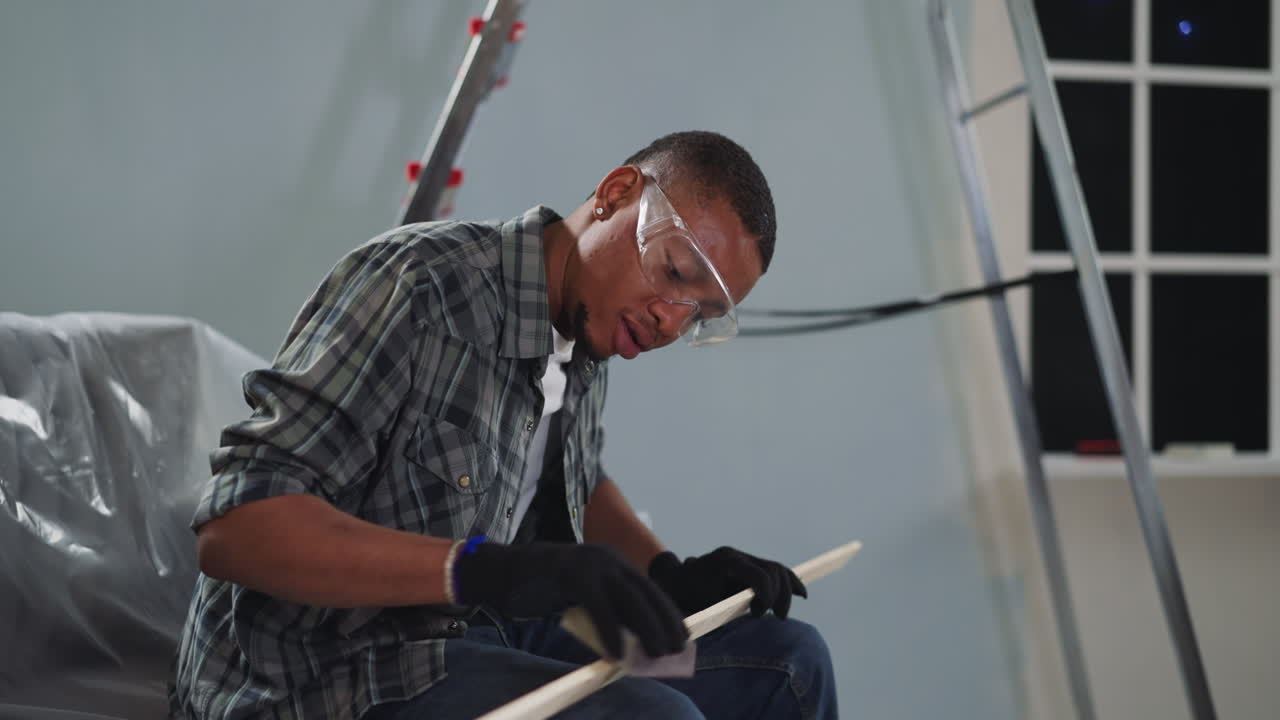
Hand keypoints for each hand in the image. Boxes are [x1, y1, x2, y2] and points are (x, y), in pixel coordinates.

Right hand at [455, 542, 688, 657]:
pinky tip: (618, 654)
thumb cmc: (544, 588)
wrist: (504, 573)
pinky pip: (600, 608)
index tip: (684, 635)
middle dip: (664, 623)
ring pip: (629, 599)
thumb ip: (608, 608)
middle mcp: (607, 558)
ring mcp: (590, 563)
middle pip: (645, 593)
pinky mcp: (574, 575)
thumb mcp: (584, 595)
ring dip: (646, 629)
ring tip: (656, 653)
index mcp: (613, 561)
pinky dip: (612, 633)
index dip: (668, 612)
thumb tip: (635, 641)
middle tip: (675, 650)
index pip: (649, 588)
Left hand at [648, 546, 807, 618]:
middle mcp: (735, 555)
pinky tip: (800, 594)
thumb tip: (747, 616)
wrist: (671, 583)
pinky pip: (773, 571)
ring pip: (777, 570)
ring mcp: (742, 558)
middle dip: (779, 596)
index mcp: (724, 561)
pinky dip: (788, 583)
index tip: (759, 615)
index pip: (759, 574)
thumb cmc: (683, 598)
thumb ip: (723, 610)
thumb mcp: (700, 606)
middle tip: (775, 617)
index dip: (767, 595)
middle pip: (773, 570)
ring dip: (785, 592)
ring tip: (777, 614)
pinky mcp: (747, 566)